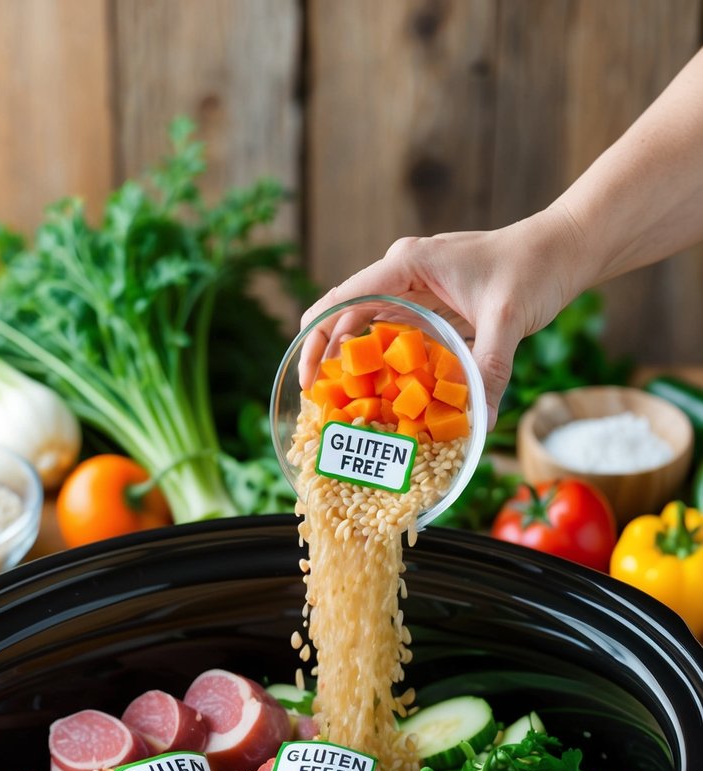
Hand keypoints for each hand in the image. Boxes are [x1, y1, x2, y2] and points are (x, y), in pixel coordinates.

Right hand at [300, 214, 576, 424]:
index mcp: (409, 263)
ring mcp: (416, 287)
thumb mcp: (509, 319)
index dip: (319, 336)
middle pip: (346, 312)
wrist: (565, 247)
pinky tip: (379, 389)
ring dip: (352, 358)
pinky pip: (395, 332)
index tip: (307, 375)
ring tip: (339, 398)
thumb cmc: (535, 267)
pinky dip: (382, 359)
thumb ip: (490, 368)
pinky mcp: (432, 304)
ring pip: (367, 323)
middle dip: (327, 353)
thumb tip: (479, 423)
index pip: (345, 297)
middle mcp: (404, 272)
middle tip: (315, 398)